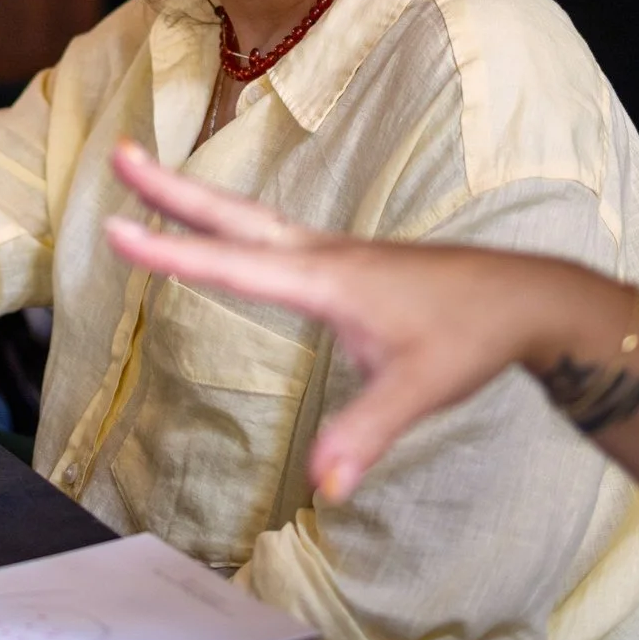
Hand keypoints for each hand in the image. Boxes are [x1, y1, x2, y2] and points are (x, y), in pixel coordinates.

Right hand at [105, 143, 592, 499]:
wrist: (521, 299)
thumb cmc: (469, 337)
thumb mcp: (418, 390)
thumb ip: (366, 433)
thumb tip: (325, 485)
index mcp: (326, 279)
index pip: (232, 265)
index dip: (171, 252)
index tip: (117, 229)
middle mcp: (321, 255)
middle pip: (232, 216)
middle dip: (172, 189)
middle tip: (120, 155)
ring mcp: (331, 253)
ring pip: (249, 217)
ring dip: (196, 198)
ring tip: (146, 174)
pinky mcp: (342, 262)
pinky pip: (269, 233)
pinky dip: (230, 221)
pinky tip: (220, 226)